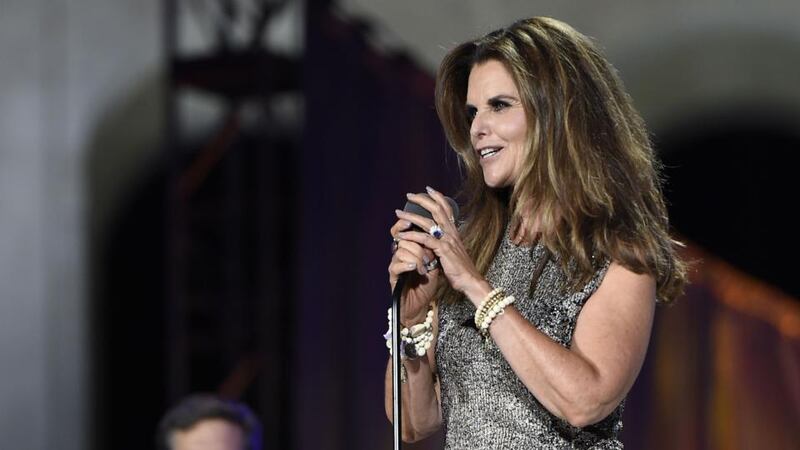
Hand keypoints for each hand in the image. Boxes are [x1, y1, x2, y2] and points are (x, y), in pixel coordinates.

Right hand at [388, 217, 439, 323]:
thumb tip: (433, 233)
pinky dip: (407, 265)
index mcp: (408, 250)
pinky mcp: (393, 277)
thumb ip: (431, 248)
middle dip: (418, 246)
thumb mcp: (433, 264)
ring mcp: (395, 265)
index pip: (401, 231)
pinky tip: (415, 268)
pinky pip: (396, 265)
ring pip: (401, 251)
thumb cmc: (427, 285)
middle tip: (428, 258)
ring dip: (416, 258)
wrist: (422, 305)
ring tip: (424, 268)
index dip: (403, 224)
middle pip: (403, 239)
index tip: (410, 221)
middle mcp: (399, 255)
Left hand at [395, 187, 490, 306]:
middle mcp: (451, 233)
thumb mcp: (453, 252)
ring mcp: (447, 240)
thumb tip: (434, 240)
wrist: (470, 280)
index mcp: (453, 232)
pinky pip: (424, 240)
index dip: (438, 197)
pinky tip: (402, 236)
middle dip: (422, 200)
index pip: (446, 209)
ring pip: (427, 222)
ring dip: (411, 216)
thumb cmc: (461, 269)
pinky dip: (412, 236)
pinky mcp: (442, 250)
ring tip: (399, 213)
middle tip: (409, 195)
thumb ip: (444, 243)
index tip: (428, 189)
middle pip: (436, 210)